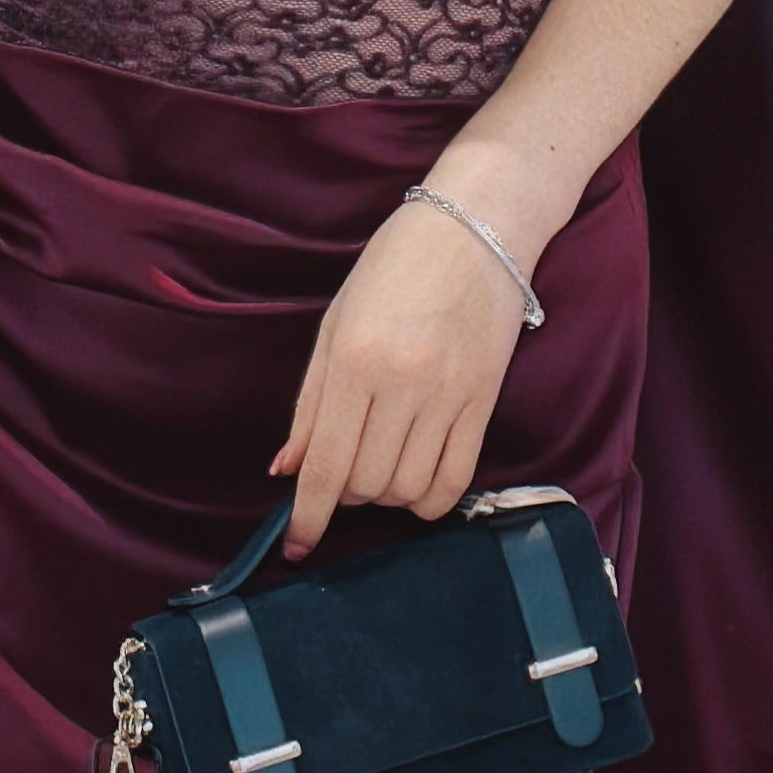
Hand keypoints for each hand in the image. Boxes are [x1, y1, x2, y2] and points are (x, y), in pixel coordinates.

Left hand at [270, 201, 523, 557]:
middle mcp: (402, 384)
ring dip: (386, 495)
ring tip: (378, 467)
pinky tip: (414, 487)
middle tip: (341, 474)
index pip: (327, 464)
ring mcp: (449, 395)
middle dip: (346, 495)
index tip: (298, 545)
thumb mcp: (335, 323)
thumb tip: (288, 469)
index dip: (309, 514)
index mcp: (355, 360)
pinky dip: (430, 499)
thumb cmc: (393, 266)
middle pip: (367, 483)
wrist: (474, 228)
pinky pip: (456, 479)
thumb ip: (311, 403)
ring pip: (409, 488)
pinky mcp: (484, 401)